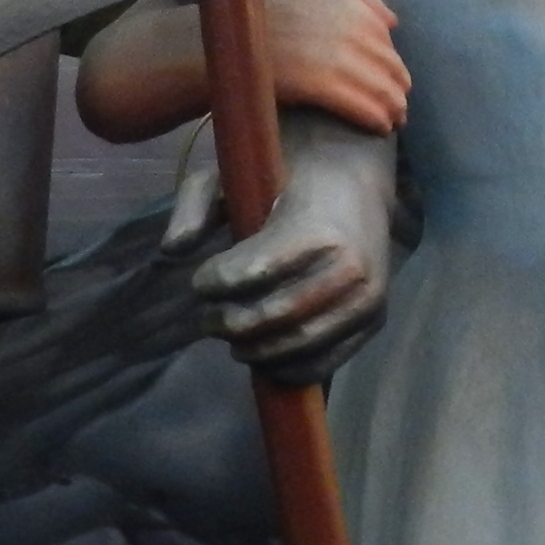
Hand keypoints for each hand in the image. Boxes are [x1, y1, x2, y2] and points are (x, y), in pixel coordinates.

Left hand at [164, 118, 394, 378]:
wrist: (355, 182)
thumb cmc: (286, 178)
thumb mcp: (233, 176)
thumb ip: (195, 206)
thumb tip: (170, 251)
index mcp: (316, 227)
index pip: (254, 273)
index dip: (215, 283)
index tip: (201, 281)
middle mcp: (349, 267)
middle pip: (271, 316)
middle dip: (228, 323)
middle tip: (208, 318)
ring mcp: (366, 299)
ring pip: (297, 346)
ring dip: (254, 350)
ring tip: (232, 338)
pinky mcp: (374, 322)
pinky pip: (324, 364)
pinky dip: (286, 368)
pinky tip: (262, 353)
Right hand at [267, 0, 408, 134]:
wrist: (228, 47)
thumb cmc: (269, 22)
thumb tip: (392, 22)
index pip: (385, 35)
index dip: (388, 60)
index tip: (389, 76)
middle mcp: (345, 21)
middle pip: (389, 63)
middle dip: (396, 87)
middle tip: (397, 105)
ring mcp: (335, 53)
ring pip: (383, 87)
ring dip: (394, 108)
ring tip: (393, 120)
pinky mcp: (322, 83)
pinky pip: (364, 106)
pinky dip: (377, 119)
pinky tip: (380, 127)